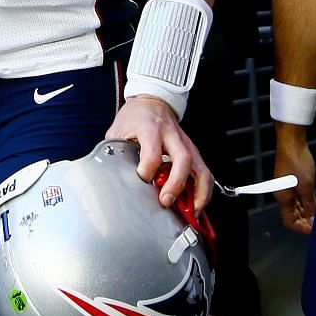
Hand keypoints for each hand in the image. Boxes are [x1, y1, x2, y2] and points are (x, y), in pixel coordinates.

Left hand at [106, 95, 211, 210]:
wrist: (152, 102)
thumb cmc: (135, 117)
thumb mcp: (118, 130)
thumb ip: (116, 153)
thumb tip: (111, 178)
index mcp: (150, 129)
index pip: (152, 152)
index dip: (147, 170)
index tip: (142, 180)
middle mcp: (172, 136)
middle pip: (183, 160)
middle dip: (177, 184)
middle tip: (166, 201)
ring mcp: (186, 144)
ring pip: (201, 169)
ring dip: (198, 193)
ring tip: (191, 212)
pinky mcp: (193, 152)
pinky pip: (204, 173)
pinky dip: (203, 192)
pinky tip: (195, 204)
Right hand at [273, 127, 315, 234]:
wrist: (292, 141)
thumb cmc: (297, 163)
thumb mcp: (306, 186)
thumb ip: (309, 203)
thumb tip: (313, 217)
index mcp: (283, 198)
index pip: (289, 221)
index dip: (302, 228)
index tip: (315, 229)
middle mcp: (282, 194)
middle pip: (292, 213)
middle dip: (305, 220)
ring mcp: (286, 186)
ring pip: (296, 204)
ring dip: (307, 210)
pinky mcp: (291, 178)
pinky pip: (298, 195)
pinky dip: (307, 200)